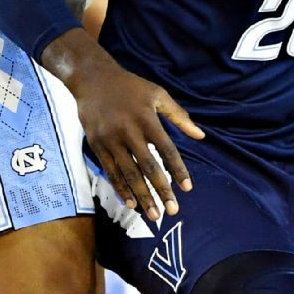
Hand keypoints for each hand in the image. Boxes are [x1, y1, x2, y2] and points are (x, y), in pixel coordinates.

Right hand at [76, 66, 204, 221]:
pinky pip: (111, 171)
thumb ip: (179, 116)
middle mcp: (128, 131)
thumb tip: (201, 136)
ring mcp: (110, 139)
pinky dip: (121, 188)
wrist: (92, 79)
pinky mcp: (97, 145)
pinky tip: (131, 203)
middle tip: (173, 210)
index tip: (188, 188)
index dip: (177, 169)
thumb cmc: (131, 87)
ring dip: (141, 196)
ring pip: (128, 173)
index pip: (166, 149)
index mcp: (146, 119)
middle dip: (160, 190)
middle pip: (147, 166)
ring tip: (153, 214)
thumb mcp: (158, 94)